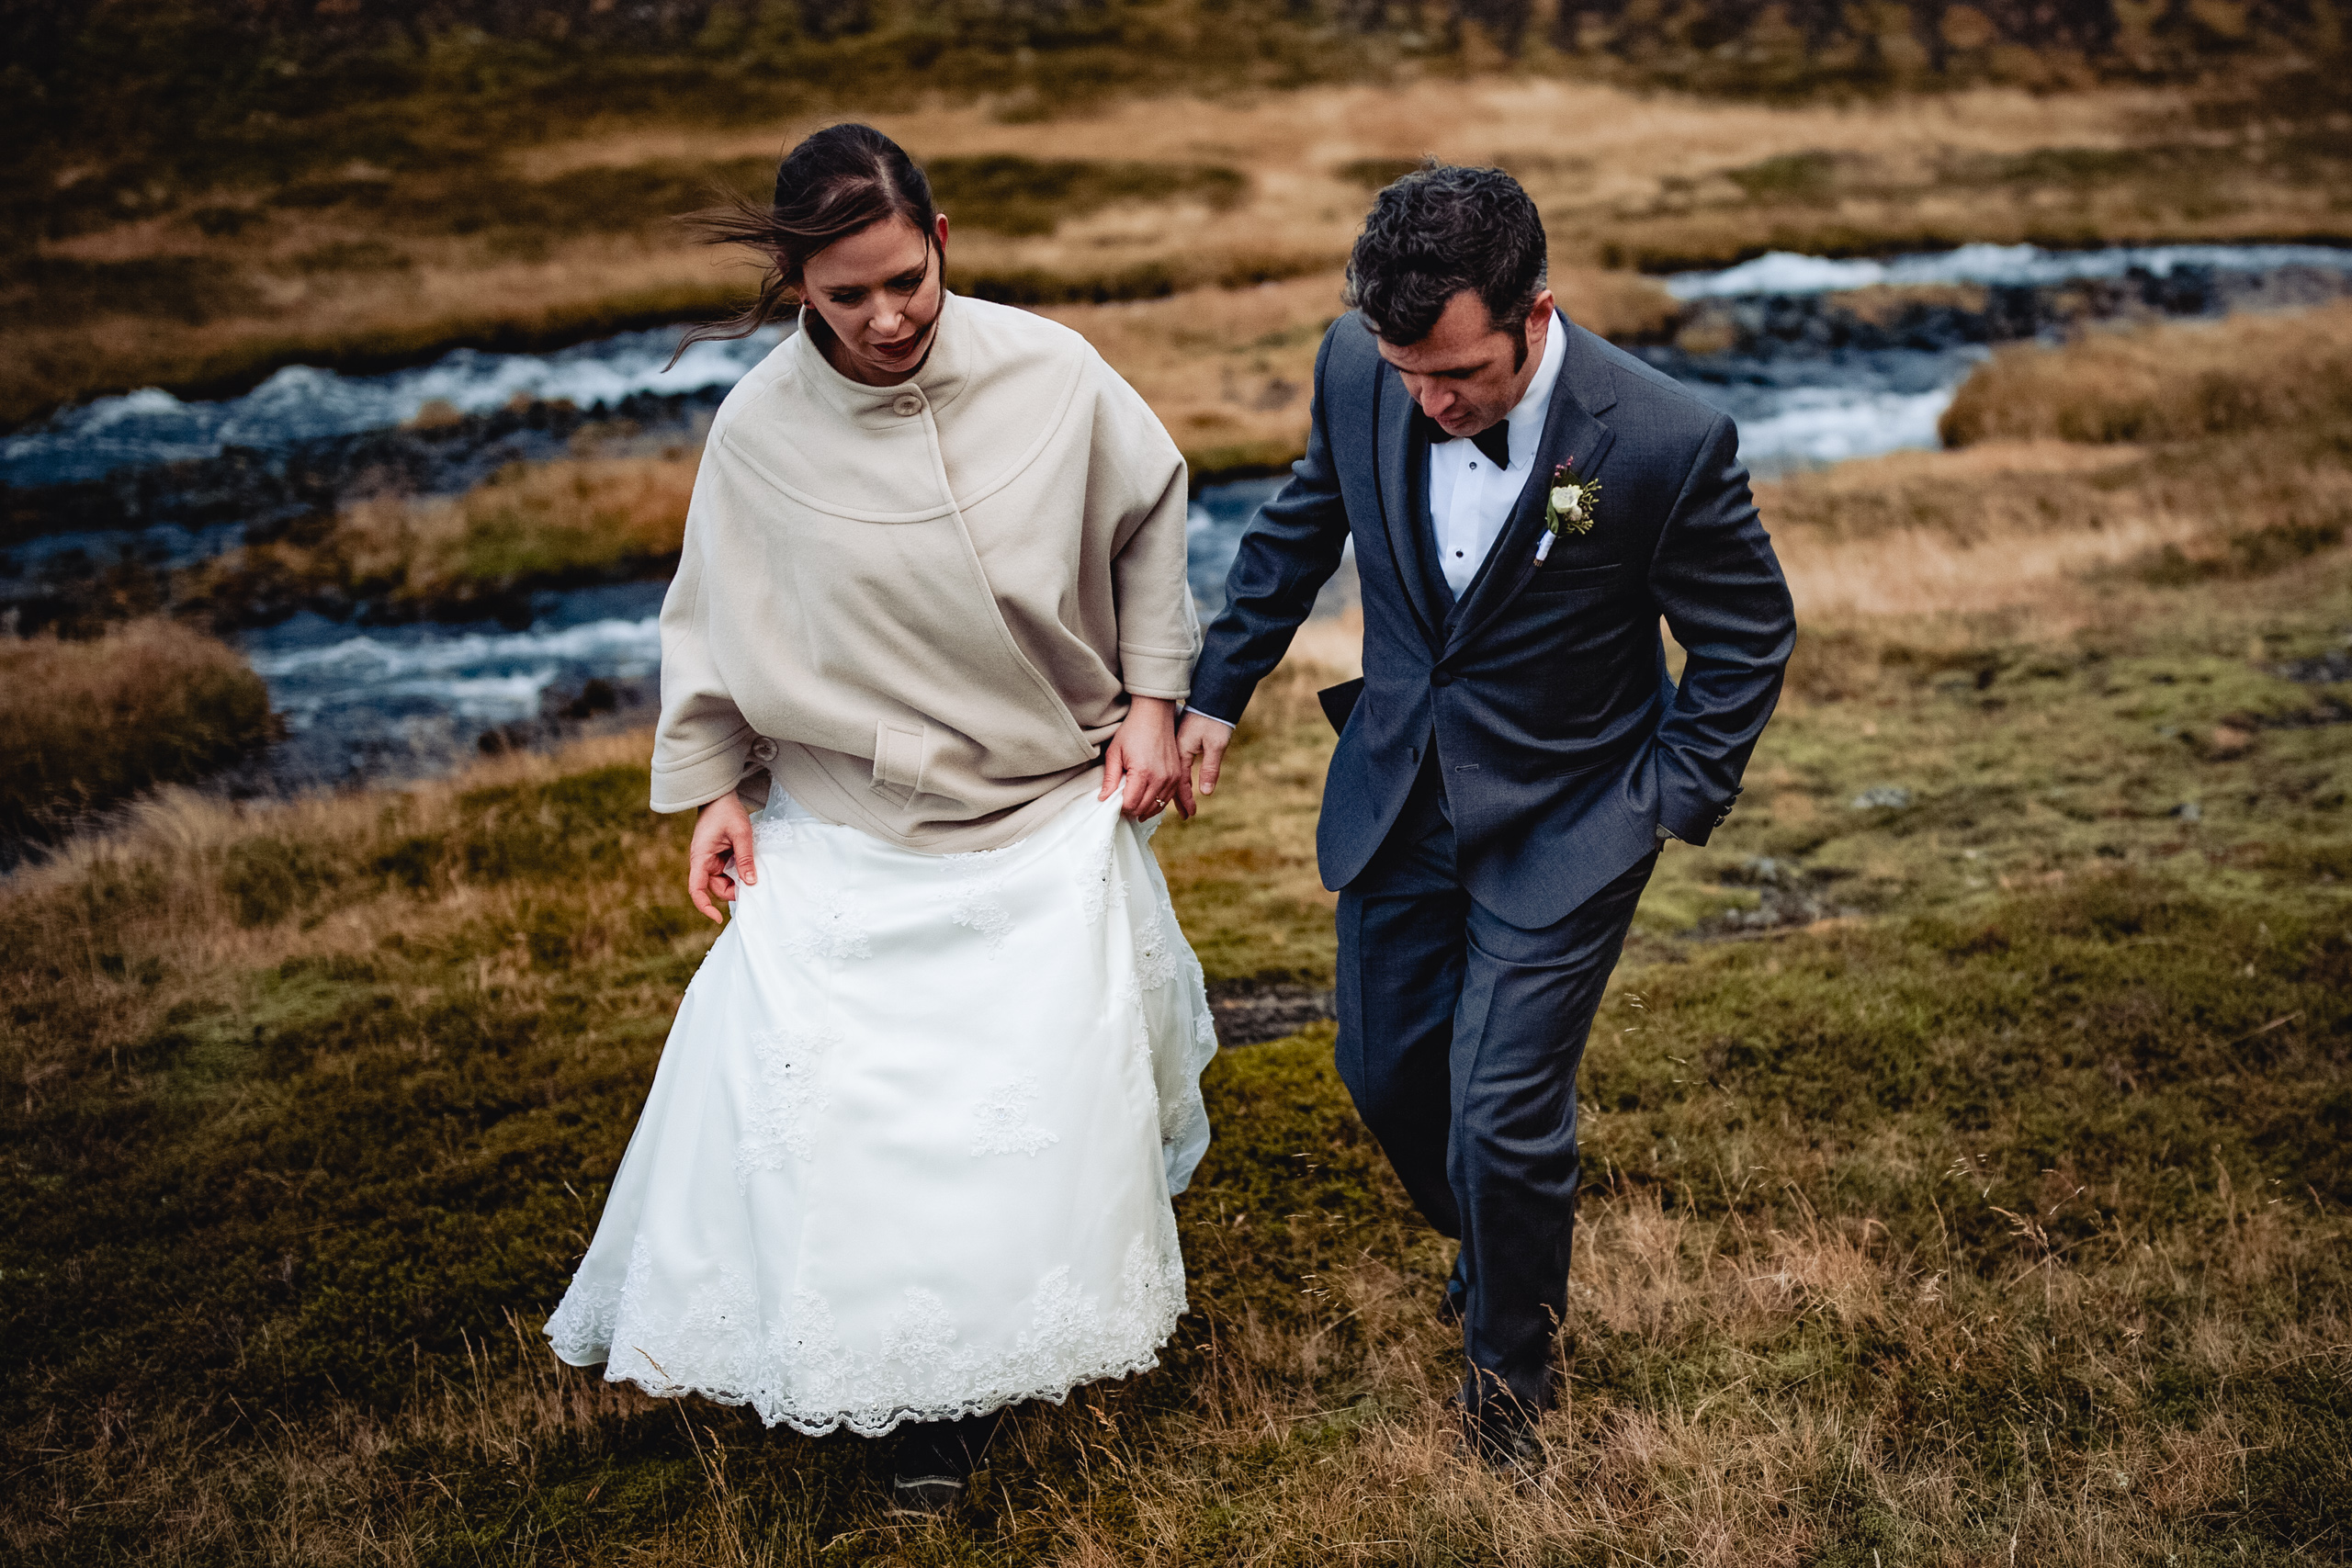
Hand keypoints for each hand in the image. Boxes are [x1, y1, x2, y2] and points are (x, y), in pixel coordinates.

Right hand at [687, 793, 756, 923]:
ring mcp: (710, 860)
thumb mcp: (741, 834)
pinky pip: (728, 871)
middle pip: (716, 888)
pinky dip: (739, 872)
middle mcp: (703, 862)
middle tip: (753, 883)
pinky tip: (749, 866)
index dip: (704, 906)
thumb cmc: (726, 811)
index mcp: (701, 857)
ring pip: (724, 881)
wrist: (719, 796)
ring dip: (738, 880)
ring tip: (753, 870)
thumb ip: (745, 859)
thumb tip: (751, 883)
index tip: (717, 918)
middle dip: (734, 890)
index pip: (696, 889)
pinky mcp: (718, 856)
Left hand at [1099, 695, 1187, 819]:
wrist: (1155, 715)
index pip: (1130, 804)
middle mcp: (1160, 778)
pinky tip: (1146, 801)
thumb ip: (1110, 778)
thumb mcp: (1115, 752)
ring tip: (1133, 802)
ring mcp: (1172, 778)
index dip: (1120, 807)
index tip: (1114, 801)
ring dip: (1144, 809)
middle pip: (1143, 809)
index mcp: (1143, 772)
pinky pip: (1167, 799)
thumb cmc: (1132, 731)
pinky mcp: (1178, 776)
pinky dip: (1156, 803)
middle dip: (1130, 810)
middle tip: (1121, 802)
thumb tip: (1103, 799)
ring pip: (1157, 807)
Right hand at [1176, 710, 1232, 810]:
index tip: (1189, 814)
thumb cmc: (1212, 720)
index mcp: (1181, 754)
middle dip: (1179, 800)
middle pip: (1172, 782)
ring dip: (1174, 792)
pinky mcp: (1175, 746)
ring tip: (1181, 806)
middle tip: (1185, 815)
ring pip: (1170, 777)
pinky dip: (1173, 780)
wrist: (1207, 698)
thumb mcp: (1215, 745)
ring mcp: (1172, 750)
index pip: (1181, 784)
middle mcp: (1173, 754)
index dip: (1184, 800)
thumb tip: (1206, 792)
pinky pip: (1170, 769)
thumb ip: (1210, 769)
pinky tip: (1176, 785)